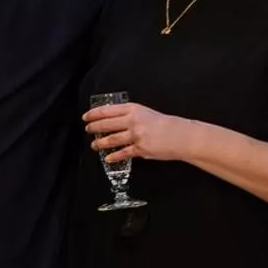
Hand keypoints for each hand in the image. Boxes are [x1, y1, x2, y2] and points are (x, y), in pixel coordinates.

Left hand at [83, 100, 197, 165]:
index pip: (108, 110)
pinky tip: (108, 158)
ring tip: (94, 145)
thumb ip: (130, 115)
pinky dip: (114, 156)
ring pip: (112, 139)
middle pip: (107, 124)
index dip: (94, 113)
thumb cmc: (165, 124)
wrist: (181, 135)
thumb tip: (113, 120)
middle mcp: (132, 121)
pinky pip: (123, 153)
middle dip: (94, 127)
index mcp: (133, 109)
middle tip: (87, 129)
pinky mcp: (140, 149)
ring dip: (100, 143)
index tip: (86, 116)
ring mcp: (135, 135)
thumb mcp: (146, 113)